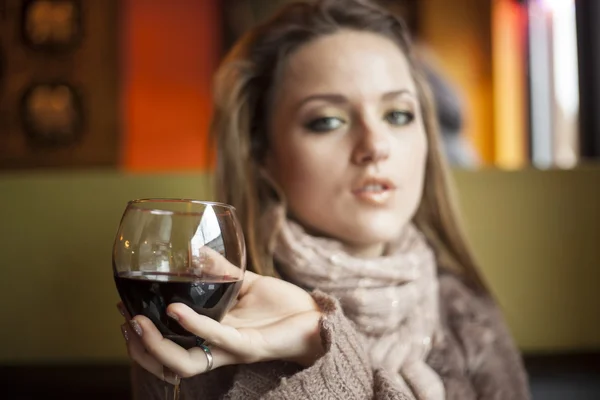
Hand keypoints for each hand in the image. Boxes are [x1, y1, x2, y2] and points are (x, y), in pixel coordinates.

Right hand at [119, 269, 323, 382]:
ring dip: (156, 346)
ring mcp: (232, 349)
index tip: (123, 309)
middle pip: (168, 364)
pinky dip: (193, 325)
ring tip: (136, 322)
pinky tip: (175, 310)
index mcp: (212, 335)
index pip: (169, 344)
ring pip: (184, 363)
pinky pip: (215, 337)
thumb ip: (220, 271)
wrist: (314, 316)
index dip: (143, 335)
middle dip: (141, 347)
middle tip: (124, 321)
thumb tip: (194, 251)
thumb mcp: (245, 283)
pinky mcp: (249, 345)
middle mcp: (217, 348)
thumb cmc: (281, 306)